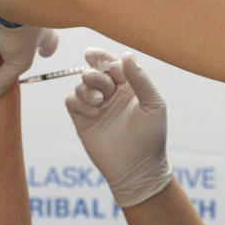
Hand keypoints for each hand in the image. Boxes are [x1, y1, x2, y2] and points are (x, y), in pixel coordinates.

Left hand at [0, 0, 58, 102]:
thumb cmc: (20, 29)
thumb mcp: (15, 61)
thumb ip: (2, 80)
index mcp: (43, 30)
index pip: (50, 41)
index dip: (48, 48)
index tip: (45, 53)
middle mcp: (35, 14)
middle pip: (37, 23)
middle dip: (32, 31)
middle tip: (23, 39)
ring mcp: (20, 1)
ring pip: (19, 9)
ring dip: (13, 16)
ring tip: (1, 26)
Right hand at [65, 48, 172, 207]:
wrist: (136, 169)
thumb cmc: (151, 137)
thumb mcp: (153, 105)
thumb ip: (140, 79)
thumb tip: (126, 55)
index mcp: (129, 86)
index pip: (112, 64)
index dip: (101, 57)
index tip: (91, 55)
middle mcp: (111, 94)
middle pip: (92, 72)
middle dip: (93, 75)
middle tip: (102, 90)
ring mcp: (96, 107)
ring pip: (80, 85)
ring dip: (86, 90)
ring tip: (99, 104)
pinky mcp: (82, 120)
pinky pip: (71, 101)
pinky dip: (78, 102)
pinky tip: (91, 113)